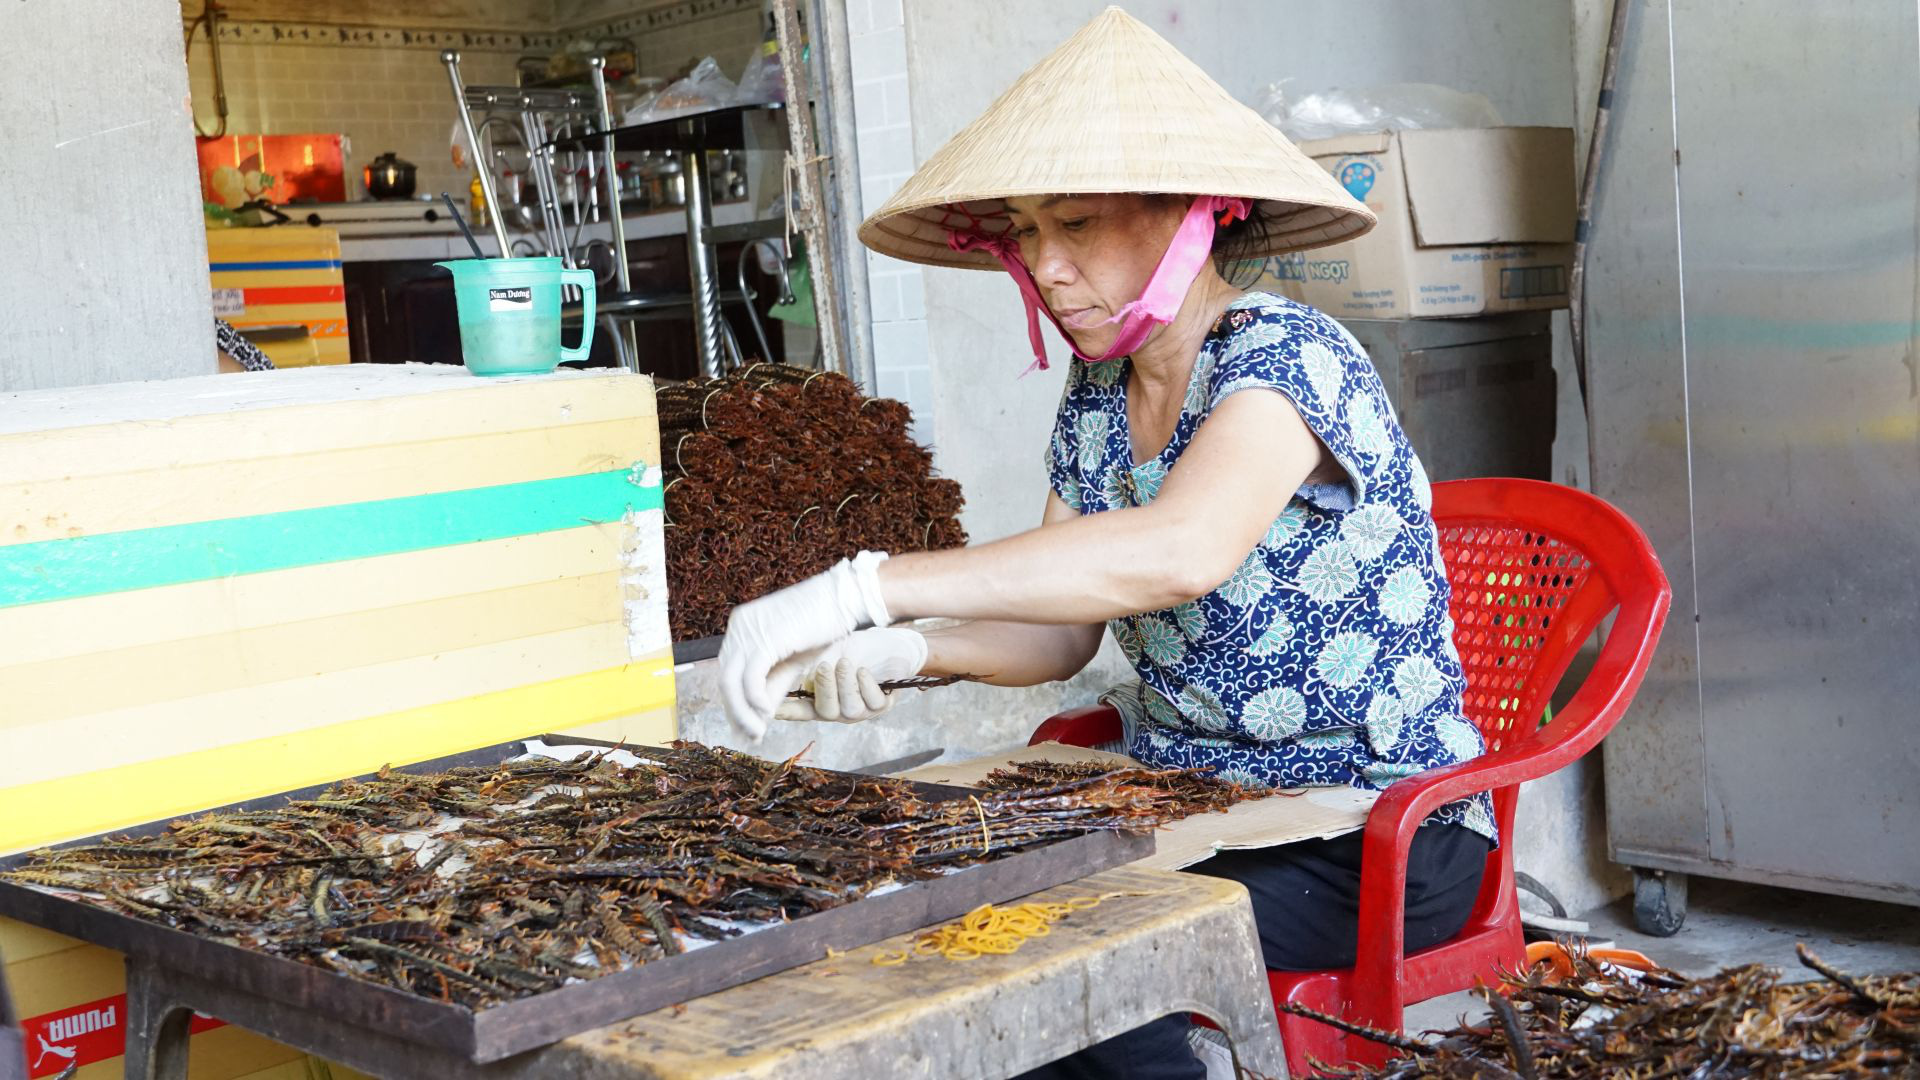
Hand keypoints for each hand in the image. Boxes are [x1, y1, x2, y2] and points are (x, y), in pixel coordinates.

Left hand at [718, 551, 892, 739]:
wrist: (845, 597)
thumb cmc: (823, 624)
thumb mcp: (793, 658)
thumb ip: (774, 683)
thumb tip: (761, 715)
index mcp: (742, 626)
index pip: (728, 672)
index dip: (734, 703)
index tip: (744, 727)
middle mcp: (739, 626)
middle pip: (725, 679)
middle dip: (735, 713)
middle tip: (749, 737)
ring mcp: (749, 631)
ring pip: (731, 682)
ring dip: (742, 713)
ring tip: (756, 732)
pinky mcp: (766, 638)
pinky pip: (751, 678)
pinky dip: (755, 700)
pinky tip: (767, 713)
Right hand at [772, 628, 929, 723]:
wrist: (886, 642)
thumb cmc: (852, 648)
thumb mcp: (825, 652)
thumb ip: (805, 664)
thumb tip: (775, 666)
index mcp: (820, 699)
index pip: (799, 710)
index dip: (787, 712)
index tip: (771, 711)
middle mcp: (838, 709)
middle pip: (826, 711)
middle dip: (825, 688)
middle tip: (825, 665)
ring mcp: (860, 710)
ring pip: (850, 708)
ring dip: (846, 684)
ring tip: (846, 662)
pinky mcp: (881, 705)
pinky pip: (873, 702)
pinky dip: (866, 685)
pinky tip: (862, 670)